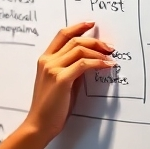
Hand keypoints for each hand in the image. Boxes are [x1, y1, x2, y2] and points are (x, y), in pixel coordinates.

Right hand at [24, 22, 113, 142]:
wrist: (39, 124)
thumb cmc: (50, 107)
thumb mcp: (59, 82)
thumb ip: (70, 70)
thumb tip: (89, 61)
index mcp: (44, 60)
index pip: (61, 35)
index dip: (77, 27)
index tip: (91, 24)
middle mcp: (47, 61)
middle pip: (74, 41)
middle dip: (94, 41)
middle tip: (109, 46)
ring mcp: (53, 69)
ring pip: (79, 50)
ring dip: (98, 51)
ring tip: (110, 57)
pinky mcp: (61, 80)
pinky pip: (83, 64)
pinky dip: (97, 63)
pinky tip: (106, 65)